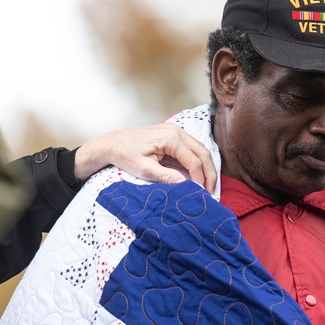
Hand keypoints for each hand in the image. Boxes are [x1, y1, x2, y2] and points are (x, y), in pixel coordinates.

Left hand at [74, 123, 216, 191]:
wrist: (112, 144)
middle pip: (203, 152)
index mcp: (171, 138)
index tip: (202, 193)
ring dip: (205, 166)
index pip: (194, 161)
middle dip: (209, 172)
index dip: (200, 178)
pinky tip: (197, 174)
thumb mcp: (144, 169)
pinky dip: (197, 161)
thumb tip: (185, 185)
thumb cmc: (125, 155)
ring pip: (200, 149)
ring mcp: (175, 131)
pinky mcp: (173, 134)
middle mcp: (176, 131)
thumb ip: (166, 177)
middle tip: (211, 190)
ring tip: (207, 184)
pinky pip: (191, 148)